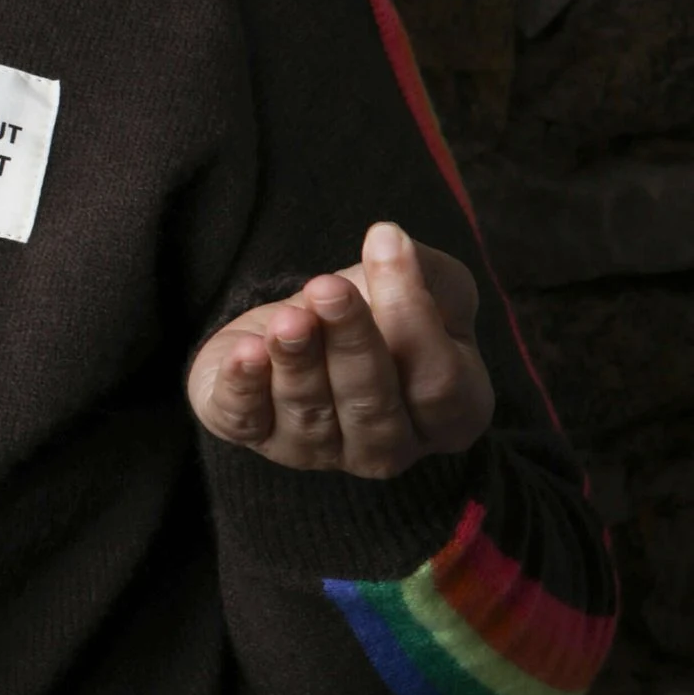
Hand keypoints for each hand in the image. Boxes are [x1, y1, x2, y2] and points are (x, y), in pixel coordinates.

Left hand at [187, 221, 493, 479]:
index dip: (413, 317)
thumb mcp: (430, 289)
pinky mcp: (259, 437)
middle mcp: (390, 449)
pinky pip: (247, 422)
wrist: (315, 326)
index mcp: (450, 416)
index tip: (386, 245)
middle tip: (328, 287)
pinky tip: (246, 352)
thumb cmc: (385, 313)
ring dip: (297, 361)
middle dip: (350, 341)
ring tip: (288, 319)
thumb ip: (427, 274)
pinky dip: (245, 388)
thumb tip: (390, 241)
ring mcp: (322, 453)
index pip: (439, 382)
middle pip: (372, 404)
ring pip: (310, 413)